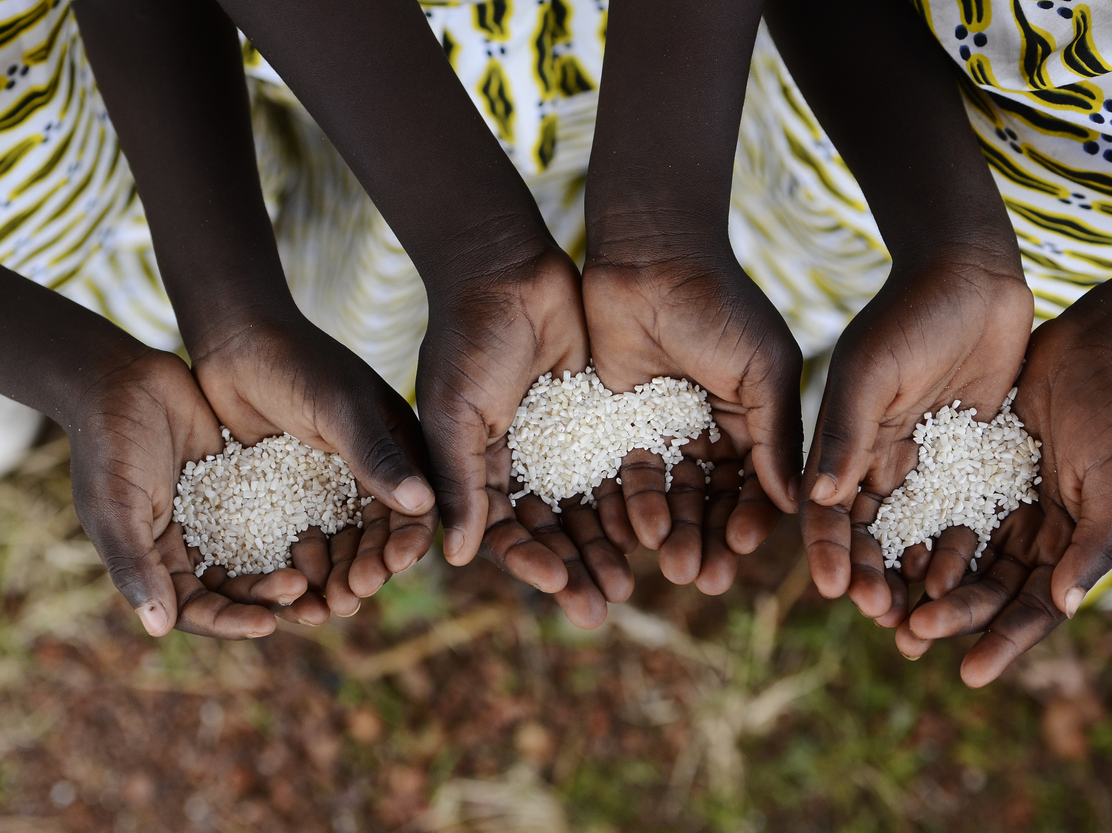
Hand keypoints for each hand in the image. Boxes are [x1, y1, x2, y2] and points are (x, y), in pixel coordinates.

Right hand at [69, 348, 313, 637]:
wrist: (125, 378)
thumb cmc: (108, 444)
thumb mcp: (116, 506)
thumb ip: (134, 563)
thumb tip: (159, 628)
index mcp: (156, 561)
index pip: (196, 609)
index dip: (230, 621)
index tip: (268, 624)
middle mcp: (192, 545)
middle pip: (238, 588)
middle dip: (271, 598)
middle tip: (308, 594)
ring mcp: (221, 515)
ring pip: (263, 555)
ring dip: (293, 570)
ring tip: (328, 575)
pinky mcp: (245, 484)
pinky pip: (278, 512)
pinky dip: (301, 527)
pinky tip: (332, 532)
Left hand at [191, 309, 437, 617]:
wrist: (231, 341)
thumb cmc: (295, 363)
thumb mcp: (340, 409)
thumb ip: (377, 456)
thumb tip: (424, 504)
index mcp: (398, 448)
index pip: (415, 507)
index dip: (407, 543)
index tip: (391, 569)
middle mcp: (369, 472)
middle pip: (377, 538)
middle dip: (368, 571)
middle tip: (349, 599)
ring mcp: (328, 485)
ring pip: (340, 548)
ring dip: (334, 579)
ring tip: (318, 609)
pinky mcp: (288, 495)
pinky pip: (300, 542)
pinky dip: (298, 569)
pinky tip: (286, 591)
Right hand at [417, 248, 636, 627]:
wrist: (510, 270)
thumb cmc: (468, 339)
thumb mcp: (454, 414)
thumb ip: (458, 480)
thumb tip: (456, 556)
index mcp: (477, 469)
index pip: (504, 531)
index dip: (529, 562)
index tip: (557, 587)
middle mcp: (520, 464)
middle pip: (551, 530)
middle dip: (576, 567)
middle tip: (604, 607)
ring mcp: (561, 443)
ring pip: (589, 508)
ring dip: (607, 545)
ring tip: (636, 581)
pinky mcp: (599, 419)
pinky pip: (618, 469)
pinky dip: (633, 500)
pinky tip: (656, 528)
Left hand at [582, 249, 802, 594]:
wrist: (647, 258)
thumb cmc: (718, 305)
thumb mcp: (763, 369)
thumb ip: (776, 435)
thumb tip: (795, 503)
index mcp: (757, 418)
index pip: (759, 484)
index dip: (753, 518)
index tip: (745, 550)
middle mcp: (715, 430)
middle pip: (715, 500)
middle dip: (712, 538)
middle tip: (705, 578)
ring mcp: (668, 429)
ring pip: (673, 495)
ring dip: (675, 530)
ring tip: (672, 563)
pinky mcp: (623, 424)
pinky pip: (629, 475)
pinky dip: (633, 505)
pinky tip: (634, 532)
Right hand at [800, 249, 1033, 621]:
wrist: (974, 274)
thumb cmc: (912, 313)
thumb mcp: (870, 371)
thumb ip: (845, 433)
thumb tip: (815, 500)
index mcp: (841, 438)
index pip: (825, 508)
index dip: (827, 552)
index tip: (837, 591)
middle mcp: (875, 455)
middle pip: (866, 532)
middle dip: (870, 577)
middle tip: (885, 619)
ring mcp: (922, 457)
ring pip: (911, 531)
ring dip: (913, 574)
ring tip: (924, 616)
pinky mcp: (966, 454)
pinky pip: (958, 511)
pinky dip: (957, 547)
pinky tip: (968, 580)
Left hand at [894, 315, 1111, 685]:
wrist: (1098, 349)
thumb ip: (1093, 546)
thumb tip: (1063, 606)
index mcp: (1070, 549)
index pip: (1031, 609)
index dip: (1002, 642)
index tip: (967, 673)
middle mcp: (1030, 534)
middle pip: (983, 589)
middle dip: (947, 617)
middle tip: (906, 639)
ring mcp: (996, 502)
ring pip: (952, 555)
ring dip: (918, 583)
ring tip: (881, 606)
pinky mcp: (967, 468)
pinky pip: (933, 507)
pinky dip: (911, 532)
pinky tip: (880, 549)